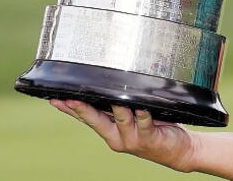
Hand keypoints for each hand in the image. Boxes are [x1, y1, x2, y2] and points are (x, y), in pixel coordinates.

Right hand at [50, 100, 197, 171]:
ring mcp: (132, 138)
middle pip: (95, 120)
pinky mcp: (149, 137)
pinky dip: (143, 114)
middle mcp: (117, 137)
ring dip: (115, 106)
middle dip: (82, 108)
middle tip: (68, 98)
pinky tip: (142, 107)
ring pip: (120, 118)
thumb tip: (108, 83)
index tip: (54, 98)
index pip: (85, 118)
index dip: (69, 109)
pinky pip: (144, 122)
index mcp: (109, 131)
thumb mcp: (131, 117)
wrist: (178, 150)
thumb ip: (119, 106)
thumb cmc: (154, 128)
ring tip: (110, 93)